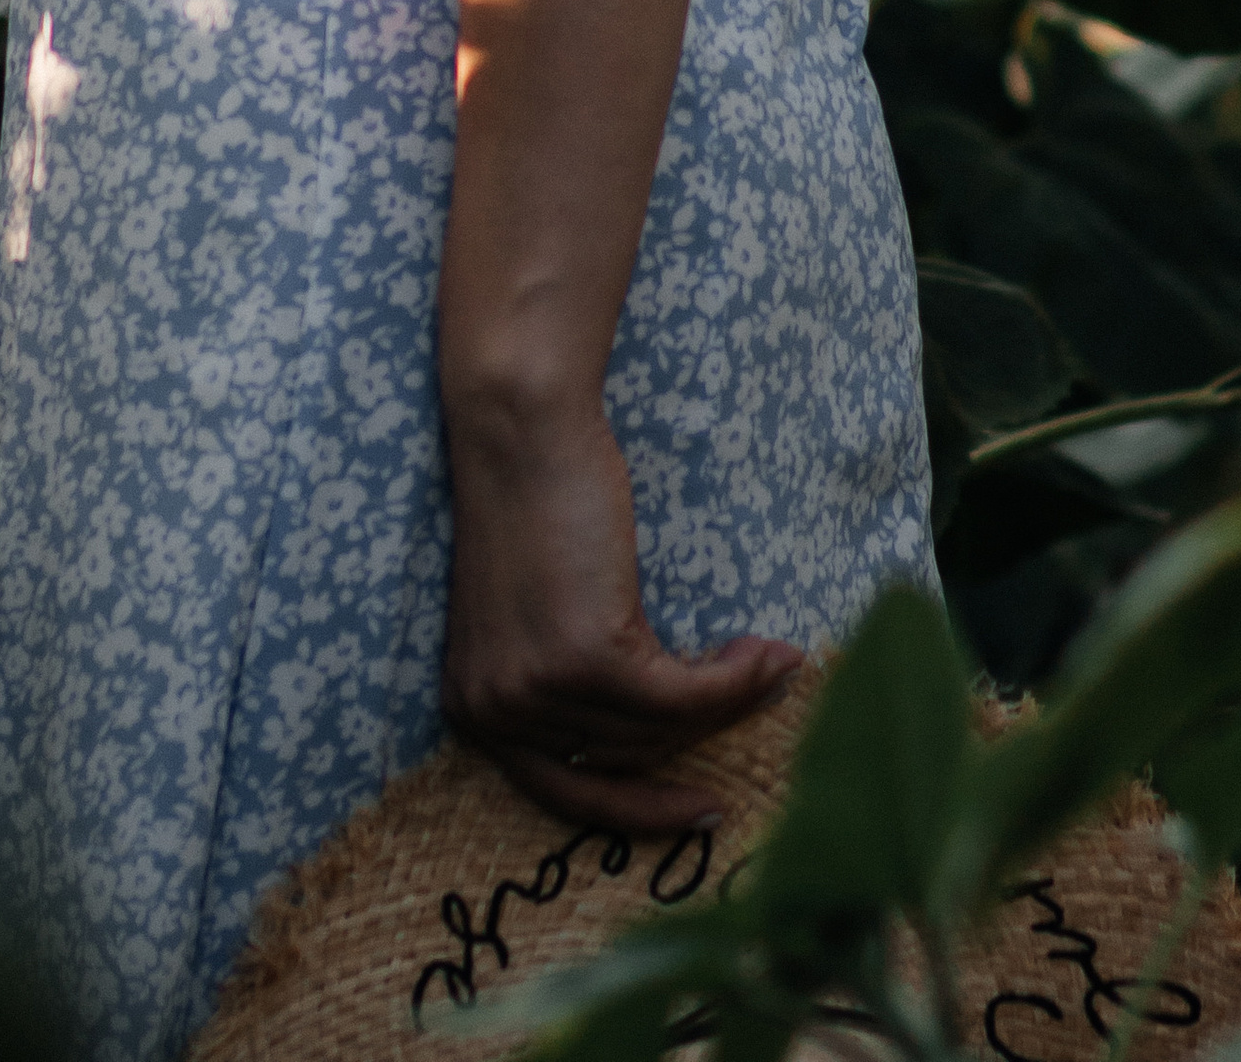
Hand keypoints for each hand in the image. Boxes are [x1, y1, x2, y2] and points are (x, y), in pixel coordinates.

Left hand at [442, 401, 802, 831]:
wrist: (520, 428)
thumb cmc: (532, 503)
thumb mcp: (536, 614)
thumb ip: (570, 681)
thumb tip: (660, 740)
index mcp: (473, 709)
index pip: (563, 794)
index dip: (638, 811)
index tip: (696, 811)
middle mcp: (495, 713)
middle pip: (624, 759)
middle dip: (698, 735)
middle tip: (757, 700)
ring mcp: (538, 689)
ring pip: (659, 727)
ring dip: (727, 699)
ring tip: (767, 662)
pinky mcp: (587, 657)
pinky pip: (683, 695)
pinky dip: (733, 681)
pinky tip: (765, 653)